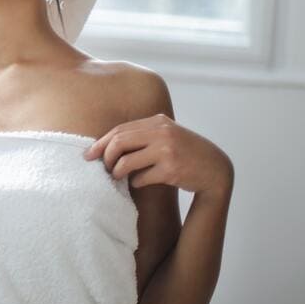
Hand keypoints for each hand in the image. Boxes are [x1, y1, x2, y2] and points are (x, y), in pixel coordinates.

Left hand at [82, 114, 233, 199]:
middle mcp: (162, 133)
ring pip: (126, 162)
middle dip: (105, 157)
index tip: (89, 154)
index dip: (101, 142)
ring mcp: (167, 151)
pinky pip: (140, 178)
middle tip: (103, 168)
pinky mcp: (171, 170)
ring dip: (117, 172)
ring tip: (117, 176)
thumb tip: (107, 144)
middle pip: (118, 143)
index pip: (120, 130)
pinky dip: (135, 182)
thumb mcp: (167, 135)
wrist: (216, 169)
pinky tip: (138, 182)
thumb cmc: (185, 153)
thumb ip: (144, 135)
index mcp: (158, 121)